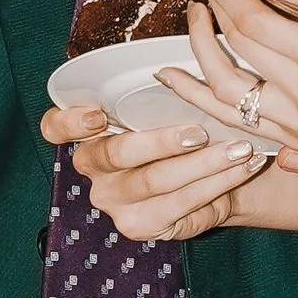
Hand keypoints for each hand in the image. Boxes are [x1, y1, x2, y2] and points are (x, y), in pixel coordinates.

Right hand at [38, 80, 260, 240]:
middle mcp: (94, 171)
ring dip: (203, 163)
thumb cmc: (185, 134)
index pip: (56, 127)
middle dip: (162, 141)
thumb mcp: (168, 110)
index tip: (99, 114)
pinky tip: (241, 168)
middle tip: (200, 131)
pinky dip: (217, 183)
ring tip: (238, 148)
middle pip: (116, 153)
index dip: (70, 121)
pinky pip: (181, 204)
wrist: (216, 180)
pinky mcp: (141, 226)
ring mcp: (115, 202)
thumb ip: (159, 95)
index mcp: (89, 134)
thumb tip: (176, 71)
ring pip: (155, 180)